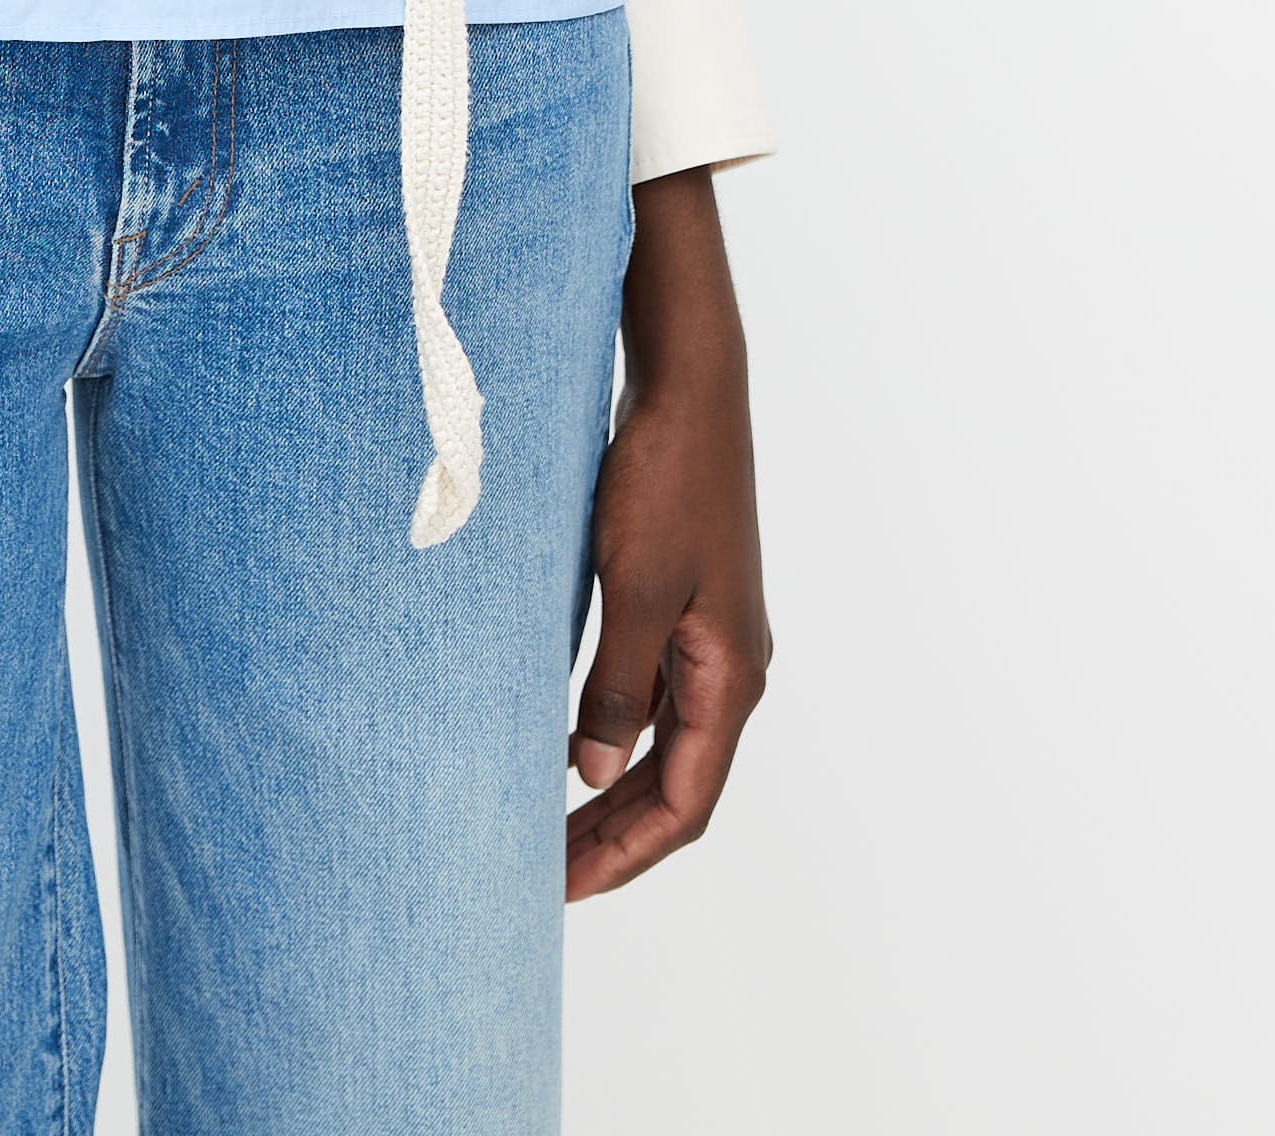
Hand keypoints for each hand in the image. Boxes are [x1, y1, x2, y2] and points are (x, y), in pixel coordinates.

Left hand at [566, 164, 770, 900]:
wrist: (690, 385)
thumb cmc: (666, 480)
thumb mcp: (633, 588)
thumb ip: (615, 684)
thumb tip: (591, 769)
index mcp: (731, 676)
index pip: (684, 803)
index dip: (624, 854)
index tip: (561, 889)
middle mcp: (730, 665)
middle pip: (677, 781)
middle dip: (614, 834)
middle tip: (543, 875)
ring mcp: (710, 632)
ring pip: (663, 738)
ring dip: (610, 784)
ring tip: (548, 824)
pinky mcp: (684, 597)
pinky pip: (651, 690)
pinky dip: (612, 726)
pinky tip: (564, 735)